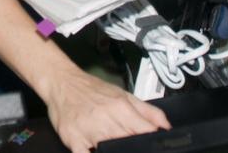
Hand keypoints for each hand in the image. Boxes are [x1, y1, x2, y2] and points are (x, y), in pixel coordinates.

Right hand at [43, 68, 169, 152]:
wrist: (61, 81)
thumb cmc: (91, 89)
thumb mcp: (123, 94)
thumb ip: (148, 111)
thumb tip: (167, 127)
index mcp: (121, 108)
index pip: (146, 133)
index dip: (151, 142)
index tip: (150, 146)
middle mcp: (105, 119)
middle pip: (129, 145)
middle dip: (132, 147)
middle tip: (126, 143)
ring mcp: (88, 131)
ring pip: (109, 151)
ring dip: (113, 149)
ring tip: (109, 142)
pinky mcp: (72, 138)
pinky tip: (94, 150)